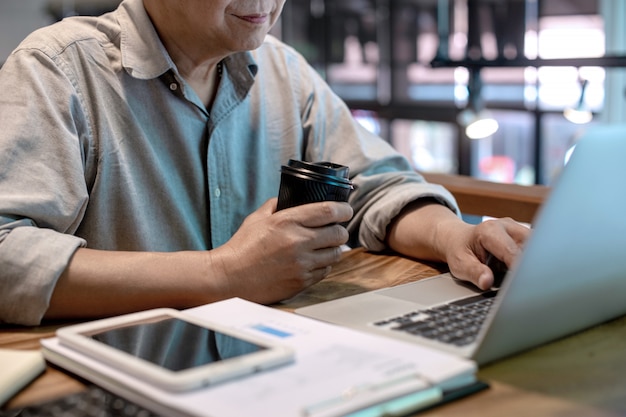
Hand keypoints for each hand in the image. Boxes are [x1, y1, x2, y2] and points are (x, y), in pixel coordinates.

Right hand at [210, 198, 352, 302]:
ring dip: (333, 249)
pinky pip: (325, 271)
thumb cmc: (242, 247)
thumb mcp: (257, 218)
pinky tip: (313, 262)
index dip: (344, 210)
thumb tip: (295, 198)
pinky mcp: (301, 281)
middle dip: (340, 230)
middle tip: (335, 230)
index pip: (329, 211)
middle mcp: (298, 242)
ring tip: (325, 247)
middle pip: (339, 233)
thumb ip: (277, 205)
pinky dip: (323, 266)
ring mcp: (301, 264)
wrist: (229, 277)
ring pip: (335, 254)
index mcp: (287, 221)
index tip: (346, 210)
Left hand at [387, 202, 529, 290]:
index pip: (512, 251)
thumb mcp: (459, 264)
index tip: (524, 284)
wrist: (459, 238)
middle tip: (531, 284)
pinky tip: (530, 273)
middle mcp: (506, 226)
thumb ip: (473, 272)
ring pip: (537, 246)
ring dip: (534, 262)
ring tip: (529, 279)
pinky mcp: (523, 235)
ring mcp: (517, 229)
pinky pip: (536, 248)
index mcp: (489, 230)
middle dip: (532, 264)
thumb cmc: (459, 251)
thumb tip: (487, 282)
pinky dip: (534, 260)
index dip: (520, 269)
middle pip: (531, 245)